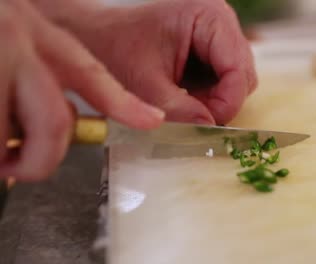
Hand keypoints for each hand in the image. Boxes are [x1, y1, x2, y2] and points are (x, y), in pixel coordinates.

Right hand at [0, 0, 163, 180]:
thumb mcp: (12, 33)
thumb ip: (34, 75)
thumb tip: (38, 134)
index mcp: (36, 34)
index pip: (91, 73)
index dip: (124, 102)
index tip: (152, 119)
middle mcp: (15, 42)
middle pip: (53, 123)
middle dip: (41, 160)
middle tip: (19, 169)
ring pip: (2, 139)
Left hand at [67, 0, 256, 124]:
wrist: (91, 37)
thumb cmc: (112, 47)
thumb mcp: (144, 83)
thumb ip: (178, 111)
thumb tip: (208, 131)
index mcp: (208, 16)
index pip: (238, 69)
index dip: (226, 103)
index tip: (206, 126)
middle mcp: (219, 21)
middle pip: (242, 75)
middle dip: (220, 102)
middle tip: (191, 117)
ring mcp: (216, 35)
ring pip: (235, 81)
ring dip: (214, 101)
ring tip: (182, 104)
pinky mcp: (209, 50)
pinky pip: (222, 81)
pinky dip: (207, 97)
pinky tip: (183, 97)